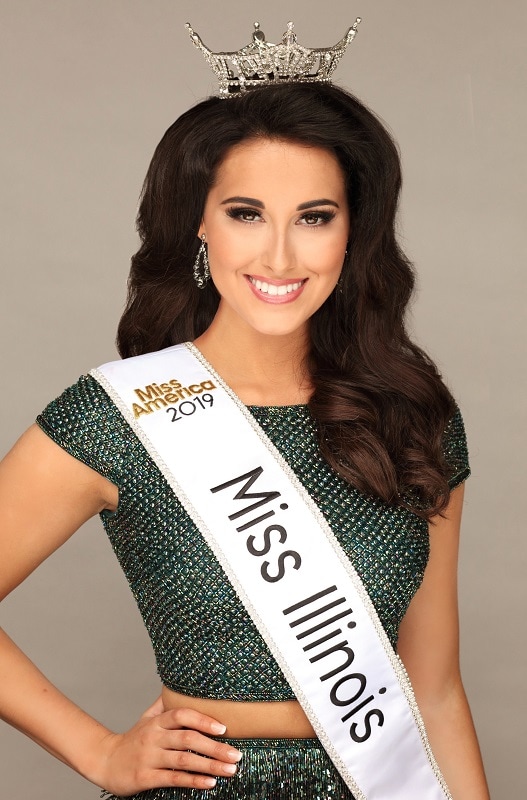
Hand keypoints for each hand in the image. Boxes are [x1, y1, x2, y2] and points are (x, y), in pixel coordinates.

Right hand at [95, 697, 241, 794]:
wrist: (105, 761)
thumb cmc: (134, 739)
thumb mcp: (147, 718)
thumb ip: (165, 704)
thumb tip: (182, 684)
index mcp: (157, 721)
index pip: (182, 715)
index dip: (203, 720)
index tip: (224, 727)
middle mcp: (153, 737)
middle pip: (188, 739)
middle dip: (216, 747)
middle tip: (236, 755)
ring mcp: (149, 757)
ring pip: (184, 760)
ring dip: (210, 765)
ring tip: (230, 770)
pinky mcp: (145, 778)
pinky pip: (173, 779)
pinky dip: (193, 781)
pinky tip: (209, 783)